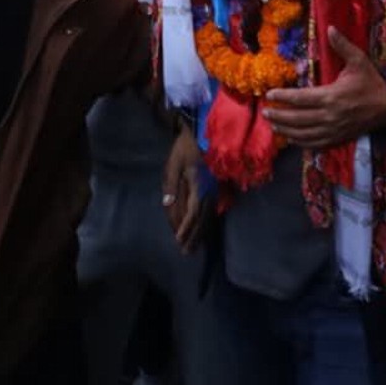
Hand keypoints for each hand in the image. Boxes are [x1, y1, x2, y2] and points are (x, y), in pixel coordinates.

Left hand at [161, 123, 204, 252]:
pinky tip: (204, 230)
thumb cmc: (186, 147)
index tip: (179, 241)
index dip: (186, 228)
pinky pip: (212, 210)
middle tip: (186, 252)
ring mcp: (216, 189)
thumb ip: (171, 186)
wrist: (205, 131)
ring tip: (194, 247)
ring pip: (209, 216)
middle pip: (202, 218)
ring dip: (201, 233)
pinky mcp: (217, 188)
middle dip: (194, 236)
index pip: (192, 212)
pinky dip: (207, 223)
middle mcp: (210, 191)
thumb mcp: (174, 165)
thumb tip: (168, 205)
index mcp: (198, 185)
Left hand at [263, 28, 385, 149]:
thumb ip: (342, 46)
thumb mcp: (359, 61)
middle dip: (279, 115)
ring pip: (303, 134)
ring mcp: (333, 130)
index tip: (270, 94)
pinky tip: (291, 139)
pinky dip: (300, 142)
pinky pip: (315, 144)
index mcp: (332, 96)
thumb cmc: (372, 82)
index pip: (300, 98)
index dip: (283, 97)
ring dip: (286, 130)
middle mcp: (329, 116)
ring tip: (273, 125)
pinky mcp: (338, 138)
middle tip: (265, 111)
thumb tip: (329, 28)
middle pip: (297, 119)